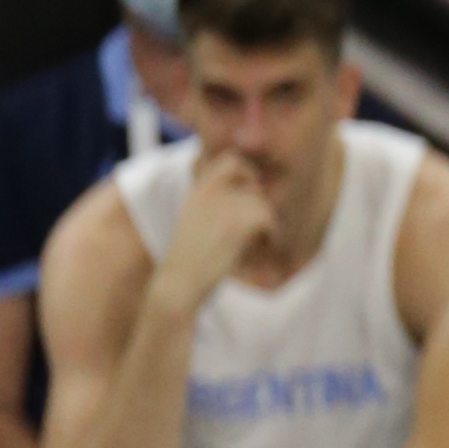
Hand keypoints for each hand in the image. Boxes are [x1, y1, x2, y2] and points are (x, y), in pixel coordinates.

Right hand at [154, 147, 277, 307]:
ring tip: (248, 243)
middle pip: (254, 183)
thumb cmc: (188, 260)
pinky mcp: (238, 223)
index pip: (231, 160)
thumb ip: (217, 199)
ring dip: (262, 224)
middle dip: (258, 202)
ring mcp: (224, 206)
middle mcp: (210, 191)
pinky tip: (259, 248)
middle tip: (251, 226)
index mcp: (198, 189)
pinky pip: (269, 220)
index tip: (251, 190)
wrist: (178, 287)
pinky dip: (271, 235)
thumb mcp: (195, 220)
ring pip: (262, 204)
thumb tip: (253, 183)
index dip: (246, 171)